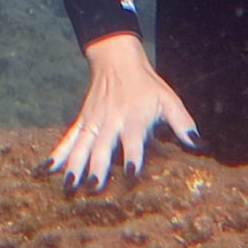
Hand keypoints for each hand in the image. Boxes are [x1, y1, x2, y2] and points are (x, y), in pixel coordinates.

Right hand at [45, 32, 198, 191]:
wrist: (117, 59)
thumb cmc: (148, 85)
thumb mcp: (170, 101)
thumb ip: (183, 124)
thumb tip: (199, 145)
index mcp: (134, 117)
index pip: (134, 139)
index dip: (133, 155)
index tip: (131, 173)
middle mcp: (111, 120)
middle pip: (103, 146)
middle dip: (98, 167)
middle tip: (93, 187)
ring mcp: (93, 121)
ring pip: (82, 145)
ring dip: (75, 165)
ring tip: (69, 185)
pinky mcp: (83, 120)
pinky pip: (68, 137)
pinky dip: (58, 152)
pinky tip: (47, 168)